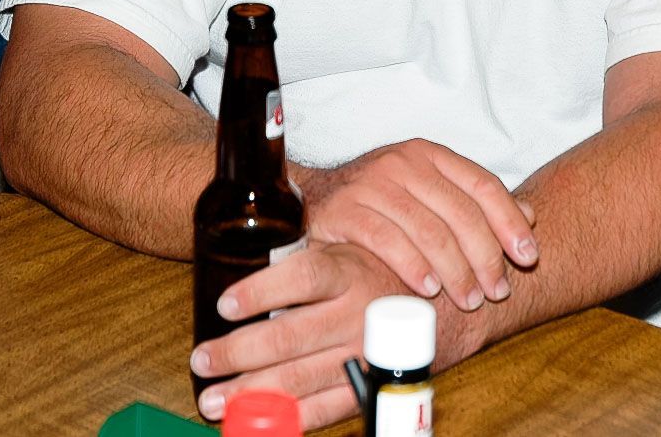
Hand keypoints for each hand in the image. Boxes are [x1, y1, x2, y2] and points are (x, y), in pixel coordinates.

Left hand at [191, 243, 485, 427]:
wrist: (458, 301)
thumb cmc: (392, 266)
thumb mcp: (355, 244)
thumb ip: (311, 249)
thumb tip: (250, 241)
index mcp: (352, 270)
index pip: (303, 275)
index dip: (262, 291)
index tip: (225, 303)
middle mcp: (359, 313)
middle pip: (291, 336)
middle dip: (238, 352)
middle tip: (201, 360)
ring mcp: (366, 354)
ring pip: (302, 379)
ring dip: (252, 392)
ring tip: (212, 401)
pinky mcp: (373, 384)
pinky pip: (329, 408)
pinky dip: (291, 421)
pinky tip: (256, 426)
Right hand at [295, 139, 537, 312]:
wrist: (308, 198)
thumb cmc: (378, 201)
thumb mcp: (428, 192)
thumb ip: (475, 203)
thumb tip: (531, 216)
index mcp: (429, 154)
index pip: (483, 185)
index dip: (510, 222)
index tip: (529, 256)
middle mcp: (403, 162)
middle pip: (460, 212)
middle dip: (485, 257)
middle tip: (497, 291)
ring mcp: (372, 183)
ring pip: (428, 230)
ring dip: (455, 270)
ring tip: (468, 299)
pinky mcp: (344, 209)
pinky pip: (388, 241)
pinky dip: (413, 268)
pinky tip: (428, 290)